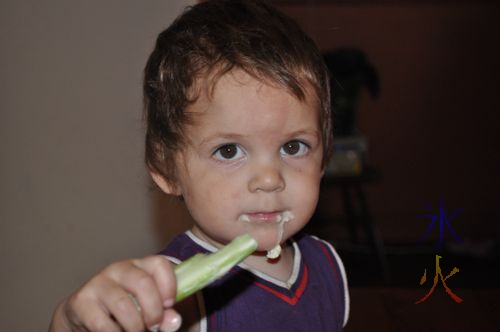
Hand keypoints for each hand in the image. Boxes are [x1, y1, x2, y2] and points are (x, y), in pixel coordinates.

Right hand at [49, 256, 181, 331]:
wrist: (84, 317)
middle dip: (153, 310)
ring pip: (123, 304)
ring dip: (134, 326)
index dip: (169, 285)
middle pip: (143, 283)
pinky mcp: (81, 300)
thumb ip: (164, 315)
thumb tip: (173, 320)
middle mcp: (119, 269)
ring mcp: (98, 282)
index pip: (159, 264)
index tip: (170, 305)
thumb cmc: (125, 312)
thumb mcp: (147, 310)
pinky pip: (102, 323)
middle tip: (154, 326)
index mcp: (140, 266)